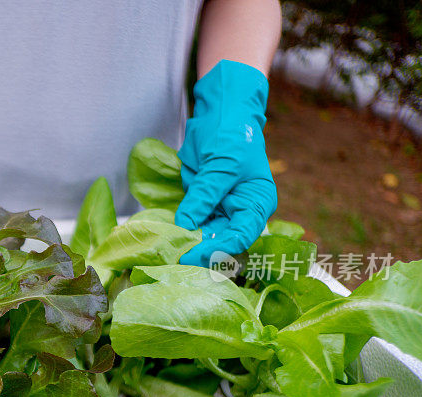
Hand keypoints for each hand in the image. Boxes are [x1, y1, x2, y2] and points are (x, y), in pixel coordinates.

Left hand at [175, 60, 276, 267]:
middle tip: (174, 258)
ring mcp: (221, 209)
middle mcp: (241, 212)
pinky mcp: (203, 204)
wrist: (221, 112)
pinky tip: (165, 239)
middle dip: (199, 250)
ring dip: (187, 244)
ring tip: (167, 253)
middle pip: (221, 242)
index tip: (192, 254)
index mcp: (256, 204)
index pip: (240, 237)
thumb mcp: (221, 164)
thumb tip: (186, 224)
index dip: (217, 249)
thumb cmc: (231, 134)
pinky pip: (192, 223)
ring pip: (204, 236)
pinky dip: (180, 231)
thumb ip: (204, 195)